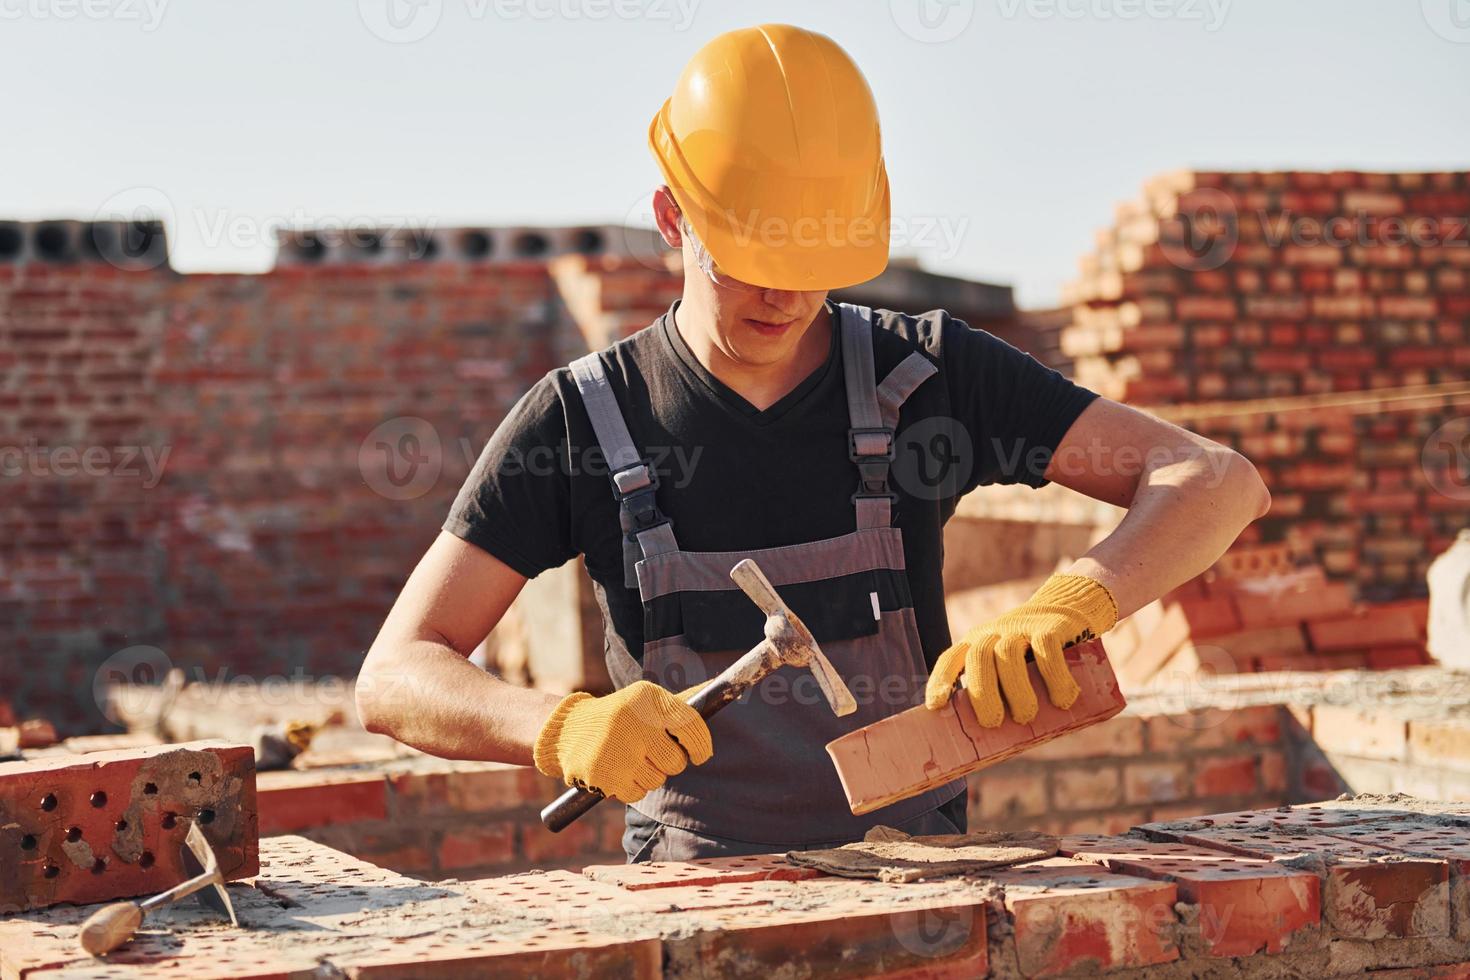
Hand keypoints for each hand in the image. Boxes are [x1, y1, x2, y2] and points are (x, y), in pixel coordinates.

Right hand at [533, 681, 712, 802]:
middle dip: (669, 761)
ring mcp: (617, 749)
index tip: (699, 754)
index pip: (691, 725)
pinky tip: (619, 769)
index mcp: (647, 698)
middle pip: (676, 761)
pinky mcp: (604, 775)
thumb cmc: (620, 714)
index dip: (700, 745)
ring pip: (658, 779)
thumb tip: (723, 688)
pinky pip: (638, 793)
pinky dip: (633, 786)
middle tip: (652, 751)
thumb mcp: (646, 699)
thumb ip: (681, 703)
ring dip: (650, 774)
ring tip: (631, 757)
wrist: (569, 730)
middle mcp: (633, 721)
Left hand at [924, 574, 1117, 727]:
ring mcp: (1021, 628)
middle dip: (983, 694)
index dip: (940, 680)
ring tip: (1026, 717)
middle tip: (993, 723)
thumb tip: (998, 738)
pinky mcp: (1050, 628)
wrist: (1066, 610)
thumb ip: (1001, 692)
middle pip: (979, 658)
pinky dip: (1055, 679)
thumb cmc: (1032, 656)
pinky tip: (1062, 701)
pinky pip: (1047, 651)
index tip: (936, 706)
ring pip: (1009, 655)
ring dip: (1017, 691)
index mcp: (975, 644)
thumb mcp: (1009, 668)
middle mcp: (993, 633)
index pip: (950, 658)